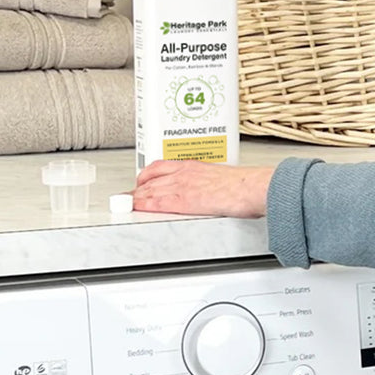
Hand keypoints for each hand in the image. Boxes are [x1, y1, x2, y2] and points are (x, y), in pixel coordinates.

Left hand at [132, 160, 274, 217]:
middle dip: (136, 188)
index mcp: (192, 166)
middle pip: (150, 179)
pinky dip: (142, 205)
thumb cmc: (243, 185)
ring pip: (149, 190)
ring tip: (126, 204)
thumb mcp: (220, 176)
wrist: (249, 187)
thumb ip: (207, 181)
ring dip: (135, 197)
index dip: (145, 176)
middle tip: (127, 196)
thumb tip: (207, 190)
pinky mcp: (182, 200)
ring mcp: (181, 185)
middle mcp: (183, 172)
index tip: (140, 182)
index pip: (159, 167)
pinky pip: (155, 202)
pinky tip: (135, 208)